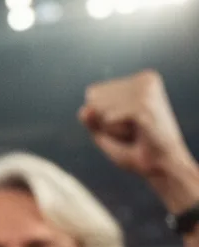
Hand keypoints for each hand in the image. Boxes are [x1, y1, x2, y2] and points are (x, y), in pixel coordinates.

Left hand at [79, 71, 198, 209]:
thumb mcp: (104, 132)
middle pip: (94, 100)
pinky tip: (138, 134)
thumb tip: (85, 109)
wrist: (161, 166)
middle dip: (104, 122)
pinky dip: (116, 132)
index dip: (100, 117)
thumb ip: (89, 118)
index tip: (126, 124)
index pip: (92, 93)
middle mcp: (145, 79)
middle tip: (131, 131)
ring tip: (135, 133)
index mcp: (140, 79)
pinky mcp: (145, 106)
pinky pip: (108, 119)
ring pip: (100, 109)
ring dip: (112, 129)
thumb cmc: (134, 150)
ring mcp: (147, 91)